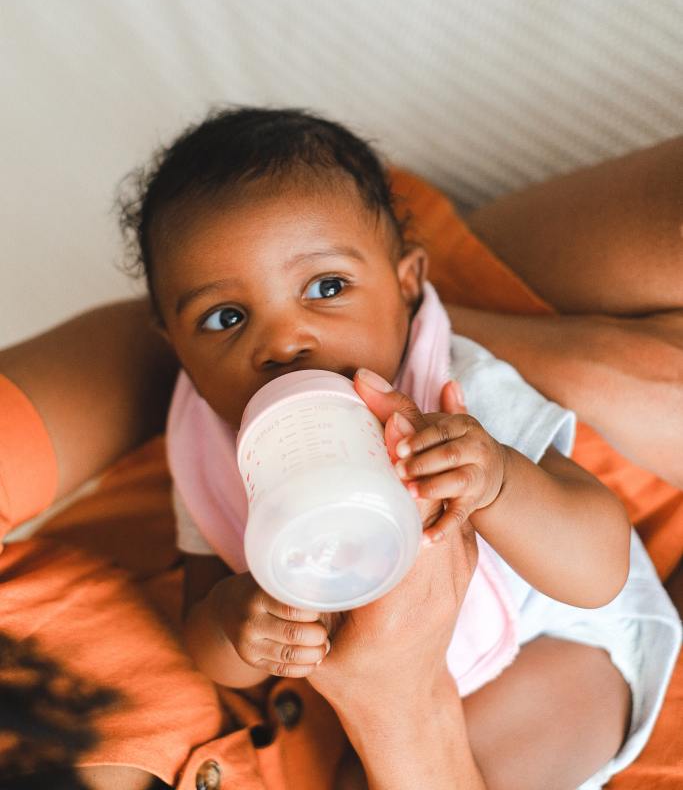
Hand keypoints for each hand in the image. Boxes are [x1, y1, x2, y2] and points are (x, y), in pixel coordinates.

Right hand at [213, 571, 329, 677]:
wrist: (228, 606)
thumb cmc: (261, 589)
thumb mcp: (272, 579)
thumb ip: (295, 583)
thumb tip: (331, 588)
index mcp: (258, 596)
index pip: (293, 609)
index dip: (314, 613)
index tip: (324, 611)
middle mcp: (250, 620)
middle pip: (292, 634)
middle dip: (317, 636)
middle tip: (326, 633)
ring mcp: (247, 643)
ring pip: (288, 655)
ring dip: (313, 654)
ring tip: (324, 648)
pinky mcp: (249, 659)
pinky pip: (280, 670)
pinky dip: (302, 669)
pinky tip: (314, 662)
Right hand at [308, 371, 477, 703]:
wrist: (408, 703)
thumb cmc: (354, 676)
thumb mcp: (318, 645)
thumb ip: (296, 608)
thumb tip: (268, 553)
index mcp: (406, 600)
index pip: (417, 522)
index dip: (408, 471)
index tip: (392, 426)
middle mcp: (443, 577)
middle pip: (439, 494)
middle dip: (418, 444)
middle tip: (389, 395)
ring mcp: (459, 566)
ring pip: (452, 491)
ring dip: (433, 447)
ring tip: (410, 398)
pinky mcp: (460, 556)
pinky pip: (456, 498)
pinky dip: (445, 461)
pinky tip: (439, 421)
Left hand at [394, 411, 507, 542]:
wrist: (490, 469)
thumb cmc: (446, 441)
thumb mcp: (430, 423)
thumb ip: (396, 403)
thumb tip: (362, 376)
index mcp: (461, 424)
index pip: (441, 429)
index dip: (419, 438)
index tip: (398, 447)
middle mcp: (474, 447)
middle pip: (450, 455)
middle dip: (423, 464)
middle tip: (398, 472)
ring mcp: (476, 476)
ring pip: (458, 482)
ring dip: (433, 488)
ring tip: (411, 494)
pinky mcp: (474, 502)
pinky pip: (459, 516)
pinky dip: (442, 529)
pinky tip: (424, 538)